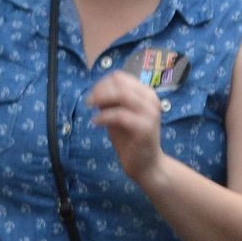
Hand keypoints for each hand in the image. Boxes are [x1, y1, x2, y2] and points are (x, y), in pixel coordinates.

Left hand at [88, 71, 165, 185]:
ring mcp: (150, 113)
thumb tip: (96, 91)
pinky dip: (104, 117)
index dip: (102, 83)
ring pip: (122, 95)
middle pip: (120, 83)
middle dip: (100, 90)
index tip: (93, 96)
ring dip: (102, 100)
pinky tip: (96, 122)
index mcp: (146, 94)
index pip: (120, 77)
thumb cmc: (130, 139)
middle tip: (89, 103)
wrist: (145, 164)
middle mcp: (151, 100)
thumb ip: (111, 102)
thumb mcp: (118, 115)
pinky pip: (119, 115)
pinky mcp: (145, 127)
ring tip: (92, 109)